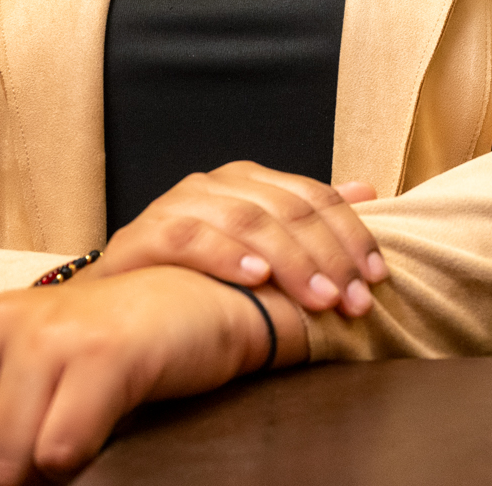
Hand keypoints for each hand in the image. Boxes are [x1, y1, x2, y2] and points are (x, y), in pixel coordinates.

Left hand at [0, 265, 279, 484]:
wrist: (192, 302)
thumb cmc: (100, 350)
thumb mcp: (15, 370)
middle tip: (29, 474)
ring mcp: (48, 334)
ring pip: (2, 467)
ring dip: (36, 484)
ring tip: (63, 455)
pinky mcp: (102, 353)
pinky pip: (59, 453)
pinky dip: (75, 468)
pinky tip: (94, 440)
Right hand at [94, 161, 387, 318]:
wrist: (114, 310)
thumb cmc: (196, 283)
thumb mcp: (263, 253)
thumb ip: (310, 221)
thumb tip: (367, 188)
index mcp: (249, 181)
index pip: (315, 196)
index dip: (352, 235)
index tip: (377, 278)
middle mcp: (215, 184)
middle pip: (287, 209)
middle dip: (329, 257)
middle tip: (353, 302)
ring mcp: (177, 204)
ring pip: (246, 219)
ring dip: (290, 262)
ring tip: (319, 298)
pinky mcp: (141, 234)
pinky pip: (189, 236)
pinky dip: (227, 255)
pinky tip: (256, 278)